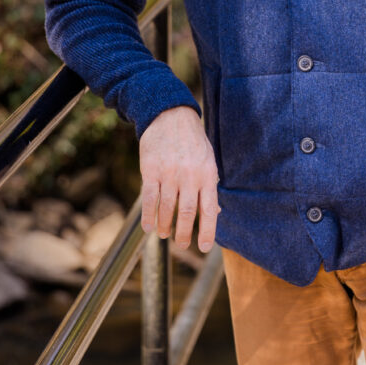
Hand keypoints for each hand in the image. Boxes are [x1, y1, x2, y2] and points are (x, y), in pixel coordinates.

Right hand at [139, 105, 218, 251]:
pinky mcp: (151, 170)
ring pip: (167, 208)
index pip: (209, 209)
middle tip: (182, 245)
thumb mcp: (208, 160)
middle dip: (184, 234)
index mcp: (207, 174)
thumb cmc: (193, 142)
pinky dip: (149, 216)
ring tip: (164, 234)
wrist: (170, 116)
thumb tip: (216, 212)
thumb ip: (210, 185)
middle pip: (187, 213)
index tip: (203, 248)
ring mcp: (169, 173)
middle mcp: (189, 176)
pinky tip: (149, 226)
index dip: (207, 231)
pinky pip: (150, 198)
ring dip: (165, 226)